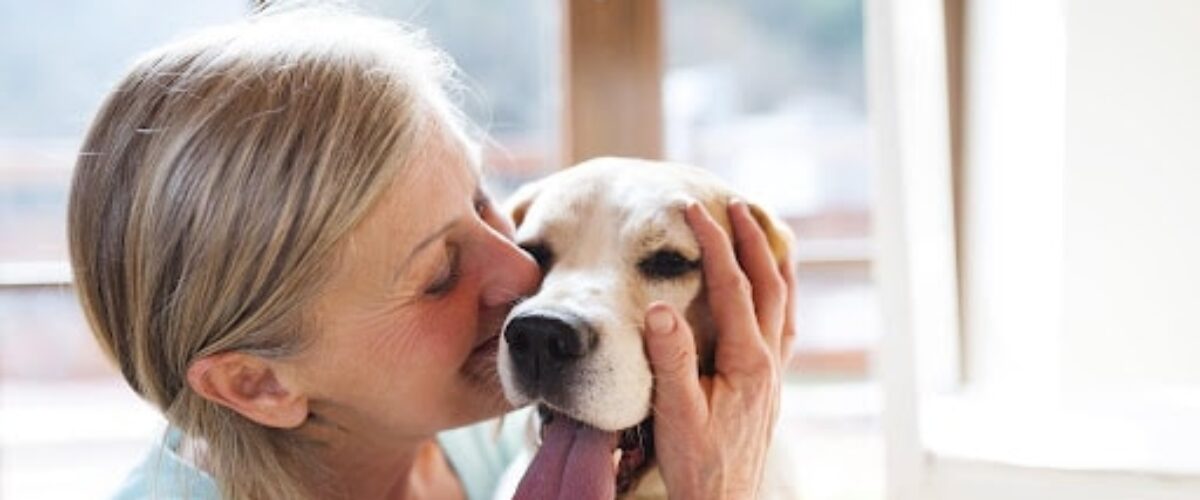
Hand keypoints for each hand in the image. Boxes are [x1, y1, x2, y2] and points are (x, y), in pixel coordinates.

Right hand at [644, 200, 795, 498]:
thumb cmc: (697, 463)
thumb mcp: (676, 412)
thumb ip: (670, 360)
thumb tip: (660, 307)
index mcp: (747, 362)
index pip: (732, 287)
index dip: (714, 244)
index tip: (693, 211)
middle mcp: (768, 361)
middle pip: (768, 284)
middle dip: (751, 240)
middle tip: (735, 204)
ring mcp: (774, 372)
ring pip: (783, 303)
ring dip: (774, 262)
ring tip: (765, 231)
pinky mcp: (769, 384)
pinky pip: (783, 326)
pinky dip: (780, 296)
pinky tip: (773, 291)